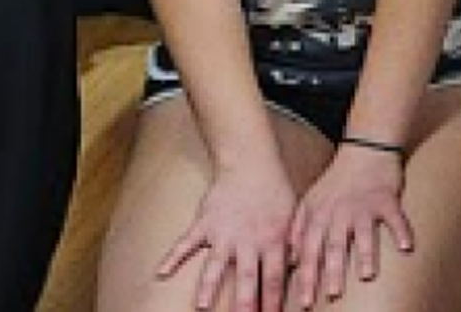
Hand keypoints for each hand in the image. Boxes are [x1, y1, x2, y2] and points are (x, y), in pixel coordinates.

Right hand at [155, 149, 303, 311]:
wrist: (250, 162)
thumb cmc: (275, 191)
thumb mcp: (293, 215)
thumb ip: (293, 243)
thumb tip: (299, 266)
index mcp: (272, 240)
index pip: (274, 277)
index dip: (272, 301)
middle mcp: (247, 240)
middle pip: (246, 277)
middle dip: (244, 302)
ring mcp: (223, 233)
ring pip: (215, 264)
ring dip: (209, 286)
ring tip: (202, 306)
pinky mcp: (204, 224)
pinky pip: (186, 242)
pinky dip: (172, 257)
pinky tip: (160, 273)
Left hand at [286, 138, 417, 305]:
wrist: (364, 149)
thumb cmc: (336, 181)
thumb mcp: (310, 202)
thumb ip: (299, 230)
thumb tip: (291, 260)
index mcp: (318, 217)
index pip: (309, 252)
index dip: (307, 277)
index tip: (304, 301)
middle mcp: (339, 213)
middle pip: (334, 246)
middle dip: (332, 272)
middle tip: (332, 294)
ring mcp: (363, 206)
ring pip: (364, 233)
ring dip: (366, 254)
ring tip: (367, 275)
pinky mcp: (386, 199)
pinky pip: (395, 217)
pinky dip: (401, 231)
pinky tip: (406, 247)